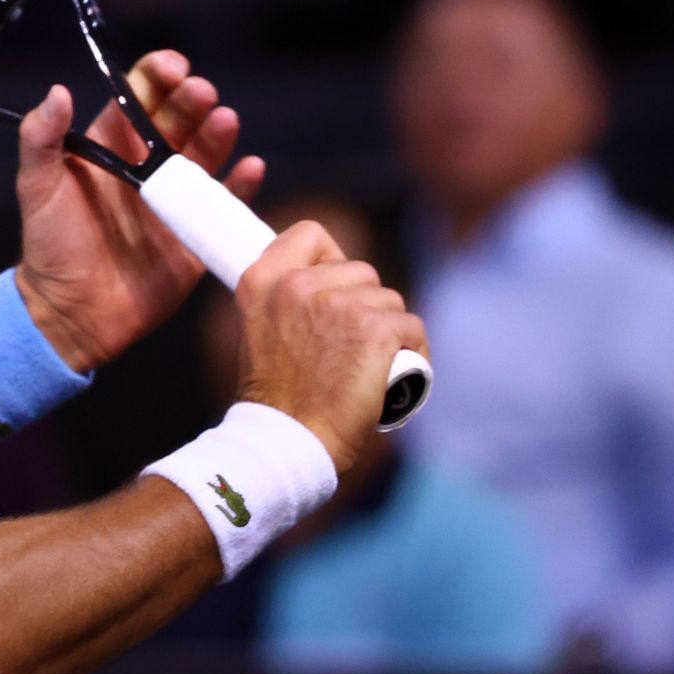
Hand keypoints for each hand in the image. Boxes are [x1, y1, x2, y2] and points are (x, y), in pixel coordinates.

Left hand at [13, 50, 263, 369]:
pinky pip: (226, 203)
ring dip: (218, 134)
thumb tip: (55, 92)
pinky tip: (251, 166)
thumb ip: (41, 139)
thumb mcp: (36, 187)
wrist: (70, 313)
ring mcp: (175, 200)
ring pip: (206, 155)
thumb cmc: (49, 246)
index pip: (139, 99)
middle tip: (201, 93)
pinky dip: (242, 184)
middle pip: (179, 121)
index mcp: (111, 147)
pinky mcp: (196, 235)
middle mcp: (147, 168)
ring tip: (225, 119)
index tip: (173, 67)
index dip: (157, 77)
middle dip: (192, 101)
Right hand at [233, 221, 428, 473]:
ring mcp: (338, 303)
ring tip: (369, 365)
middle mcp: (297, 283)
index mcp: (262, 279)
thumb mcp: (260, 329)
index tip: (332, 291)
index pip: (309, 234)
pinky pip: (412, 326)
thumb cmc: (278, 396)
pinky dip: (413, 351)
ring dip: (388, 329)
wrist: (289, 439)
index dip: (329, 259)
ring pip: (389, 300)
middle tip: (349, 346)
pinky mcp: (375, 328)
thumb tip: (324, 277)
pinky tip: (393, 375)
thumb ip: (283, 298)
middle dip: (364, 304)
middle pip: (360, 270)